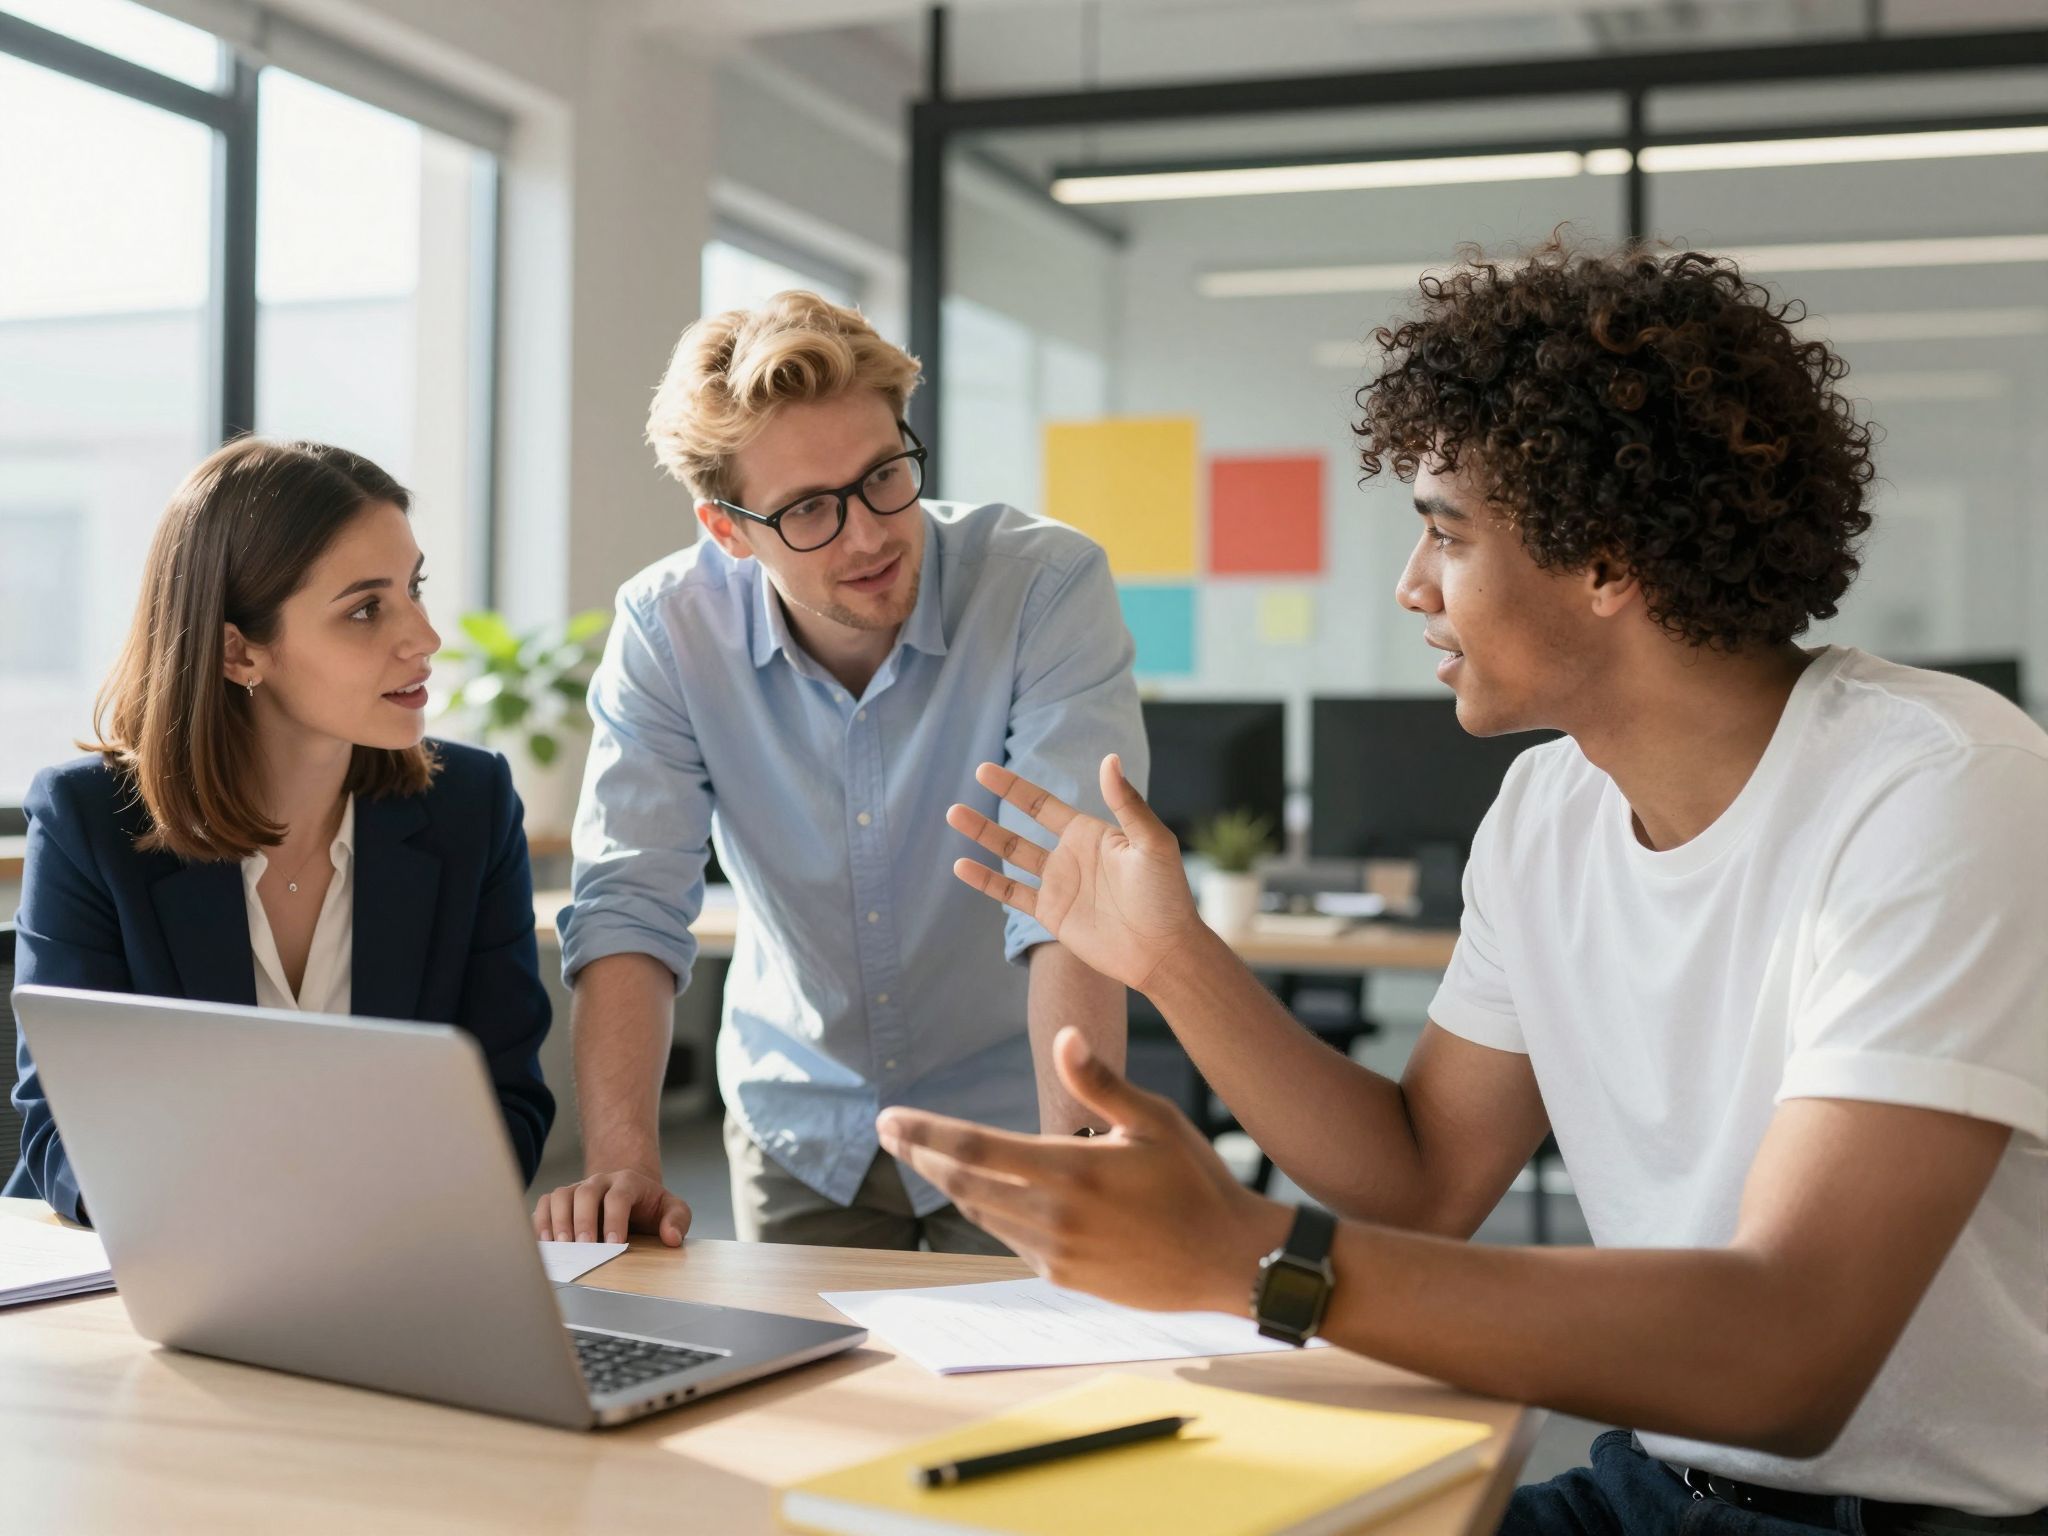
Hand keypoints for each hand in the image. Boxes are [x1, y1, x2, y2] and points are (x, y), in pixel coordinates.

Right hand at [533, 1168, 690, 1246]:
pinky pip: (545, 1204)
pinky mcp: (562, 1200)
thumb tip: (672, 1237)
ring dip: (559, 1222)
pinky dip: (541, 1221)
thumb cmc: (650, 1208)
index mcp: (628, 1182)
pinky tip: (546, 1243)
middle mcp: (600, 1182)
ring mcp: (578, 1188)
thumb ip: (678, 1220)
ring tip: (562, 1247)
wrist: (631, 1197)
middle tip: (584, 1247)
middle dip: (583, 1221)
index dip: (615, 1219)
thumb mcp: (672, 1209)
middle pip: (585, 1193)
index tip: (614, 1244)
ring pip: (561, 1195)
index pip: (618, 1196)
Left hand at [878, 1027, 1286, 1313]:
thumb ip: (1101, 1082)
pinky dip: (989, 1212)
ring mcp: (1056, 1252)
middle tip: (889, 1134)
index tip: (888, 1119)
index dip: (923, 1133)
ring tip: (929, 1158)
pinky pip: (1010, 1239)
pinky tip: (985, 1194)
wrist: (1229, 1261)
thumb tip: (1064, 1038)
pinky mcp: (1064, 1276)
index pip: (974, 1147)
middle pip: (962, 1182)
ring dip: (951, 1184)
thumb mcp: (1156, 1120)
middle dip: (919, 1156)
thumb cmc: (1196, 1181)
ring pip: (981, 1212)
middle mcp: (1054, 1215)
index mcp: (1072, 1169)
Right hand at [948, 755, 1206, 993]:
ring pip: (1010, 856)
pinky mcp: (1052, 915)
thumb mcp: (1151, 843)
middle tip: (960, 793)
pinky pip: (1012, 894)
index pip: (1043, 804)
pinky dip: (986, 880)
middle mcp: (1070, 855)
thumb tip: (1109, 759)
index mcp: (1090, 833)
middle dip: (991, 809)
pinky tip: (961, 866)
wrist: (1163, 950)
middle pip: (1019, 826)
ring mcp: (1059, 885)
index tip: (984, 770)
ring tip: (954, 816)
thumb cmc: (1166, 894)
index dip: (1014, 787)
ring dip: (983, 837)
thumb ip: (1127, 803)